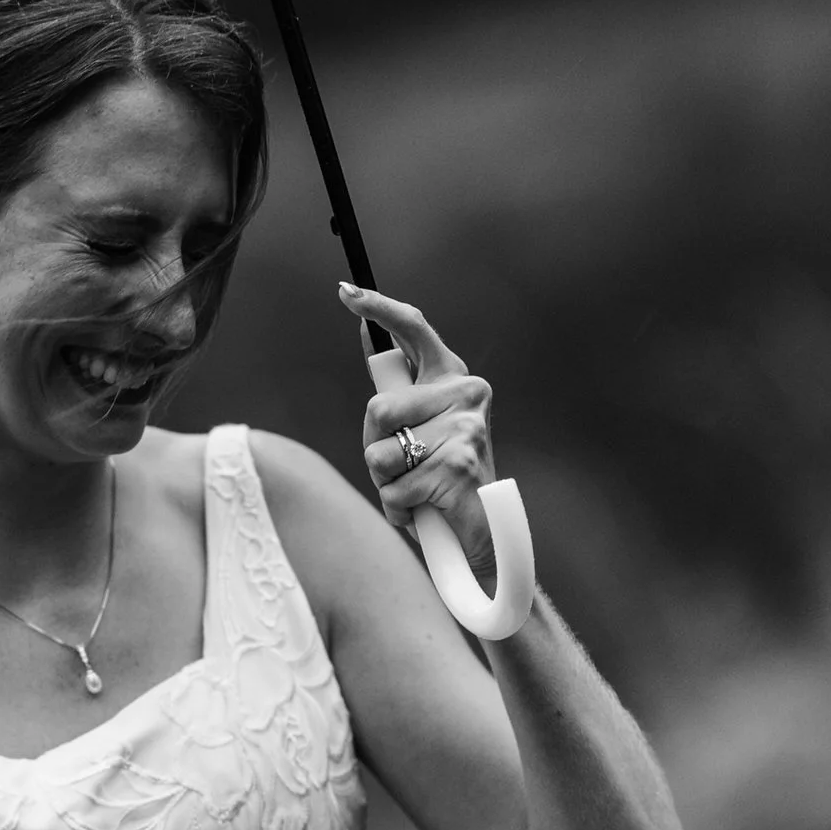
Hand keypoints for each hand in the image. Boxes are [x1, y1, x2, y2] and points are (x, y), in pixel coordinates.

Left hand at [340, 282, 501, 586]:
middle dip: (375, 445)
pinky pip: (394, 489)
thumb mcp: (419, 429)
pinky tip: (425, 510)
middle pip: (377, 408)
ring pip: (381, 454)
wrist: (484, 536)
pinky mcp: (458, 466)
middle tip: (404, 466)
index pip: (415, 329)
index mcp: (454, 379)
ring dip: (386, 482)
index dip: (379, 307)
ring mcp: (465, 429)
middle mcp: (467, 395)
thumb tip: (371, 342)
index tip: (346, 293)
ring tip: (417, 489)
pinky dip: (398, 509)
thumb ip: (399, 394)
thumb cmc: (442, 480)